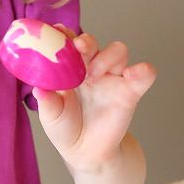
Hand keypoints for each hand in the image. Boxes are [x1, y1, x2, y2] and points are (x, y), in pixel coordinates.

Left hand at [33, 28, 155, 174]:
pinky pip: (145, 74)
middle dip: (85, 41)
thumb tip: (38, 88)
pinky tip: (132, 74)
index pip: (69, 43)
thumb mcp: (51, 116)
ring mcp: (112, 78)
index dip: (64, 35)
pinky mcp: (130, 91)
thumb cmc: (66, 128)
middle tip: (78, 48)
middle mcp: (92, 68)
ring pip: (118, 50)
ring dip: (105, 57)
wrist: (86, 152)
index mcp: (70, 69)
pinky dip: (143, 69)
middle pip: (93, 43)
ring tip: (92, 78)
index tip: (57, 30)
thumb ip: (47, 102)